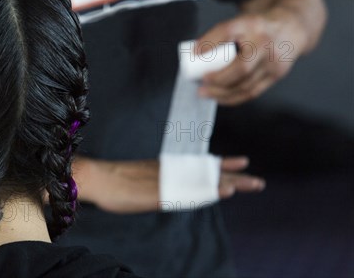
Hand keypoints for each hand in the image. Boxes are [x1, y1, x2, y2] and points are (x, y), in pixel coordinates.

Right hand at [72, 156, 263, 213]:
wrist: (96, 177)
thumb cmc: (113, 180)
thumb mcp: (140, 181)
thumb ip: (157, 182)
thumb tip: (168, 185)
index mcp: (166, 169)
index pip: (199, 166)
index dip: (222, 164)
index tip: (242, 160)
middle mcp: (170, 173)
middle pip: (206, 174)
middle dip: (234, 177)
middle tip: (258, 181)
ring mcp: (166, 182)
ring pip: (202, 182)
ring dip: (227, 183)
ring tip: (250, 183)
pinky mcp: (160, 193)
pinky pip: (189, 193)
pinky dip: (208, 192)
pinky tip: (222, 191)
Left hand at [196, 13, 299, 104]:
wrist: (291, 28)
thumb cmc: (258, 28)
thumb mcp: (239, 23)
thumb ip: (218, 35)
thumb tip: (195, 53)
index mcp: (252, 25)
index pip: (228, 30)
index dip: (210, 42)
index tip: (195, 53)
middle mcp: (265, 43)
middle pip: (242, 67)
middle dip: (218, 79)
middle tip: (201, 82)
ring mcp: (274, 62)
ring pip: (247, 85)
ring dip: (223, 93)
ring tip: (205, 93)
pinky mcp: (277, 75)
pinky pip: (253, 92)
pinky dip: (234, 97)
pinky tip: (220, 98)